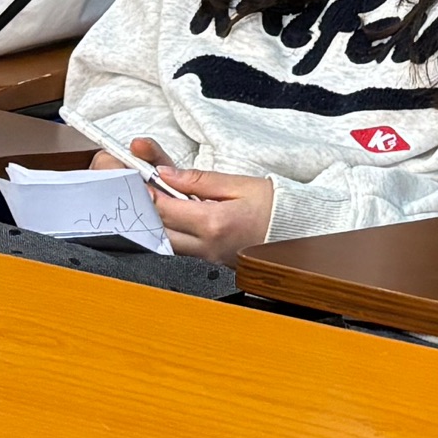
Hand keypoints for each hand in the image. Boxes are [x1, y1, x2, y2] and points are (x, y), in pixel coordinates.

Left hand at [130, 137, 276, 257]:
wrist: (300, 232)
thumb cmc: (275, 207)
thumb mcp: (238, 184)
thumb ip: (199, 179)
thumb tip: (167, 174)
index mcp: (214, 223)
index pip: (166, 209)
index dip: (147, 194)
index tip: (138, 180)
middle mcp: (208, 247)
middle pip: (160, 229)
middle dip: (146, 209)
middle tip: (140, 190)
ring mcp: (209, 258)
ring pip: (168, 243)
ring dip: (158, 223)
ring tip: (155, 202)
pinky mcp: (213, 263)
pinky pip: (183, 249)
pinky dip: (173, 232)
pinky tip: (174, 217)